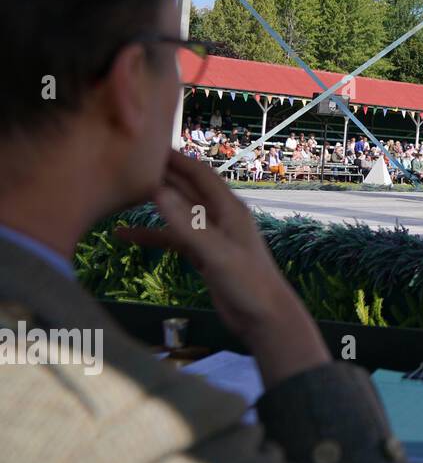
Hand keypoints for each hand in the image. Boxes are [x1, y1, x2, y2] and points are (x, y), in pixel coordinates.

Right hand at [116, 152, 328, 385]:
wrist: (264, 319)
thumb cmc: (248, 284)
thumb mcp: (215, 253)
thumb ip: (187, 225)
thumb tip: (157, 192)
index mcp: (229, 209)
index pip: (199, 173)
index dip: (175, 157)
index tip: (146, 144)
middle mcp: (221, 217)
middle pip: (186, 188)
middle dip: (160, 174)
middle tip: (125, 162)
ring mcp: (212, 236)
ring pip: (178, 212)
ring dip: (152, 204)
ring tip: (118, 193)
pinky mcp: (205, 255)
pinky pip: (174, 238)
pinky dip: (151, 235)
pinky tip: (123, 236)